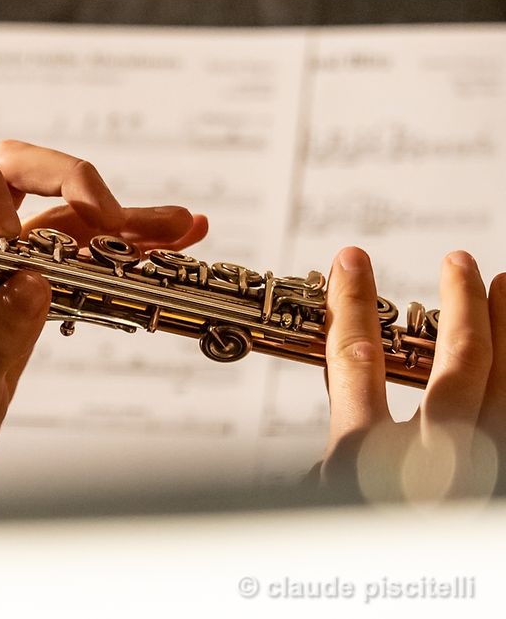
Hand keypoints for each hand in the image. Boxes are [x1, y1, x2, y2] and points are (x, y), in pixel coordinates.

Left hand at [0, 140, 207, 509]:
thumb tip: (32, 281)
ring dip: (119, 216)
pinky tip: (168, 243)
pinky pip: (77, 253)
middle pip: (8, 172)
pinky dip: (123, 248)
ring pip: (58, 212)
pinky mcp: (28, 287)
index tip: (11, 236)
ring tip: (178, 227)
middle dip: (64, 180)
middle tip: (110, 218)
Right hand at [318, 248, 505, 500]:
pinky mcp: (502, 483)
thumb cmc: (359, 557)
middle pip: (459, 363)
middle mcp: (434, 463)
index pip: (358, 362)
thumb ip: (342, 451)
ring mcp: (480, 468)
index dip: (354, 304)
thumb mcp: (330, 494)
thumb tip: (350, 412)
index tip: (353, 263)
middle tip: (459, 260)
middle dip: (461, 301)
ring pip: (505, 384)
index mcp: (367, 460)